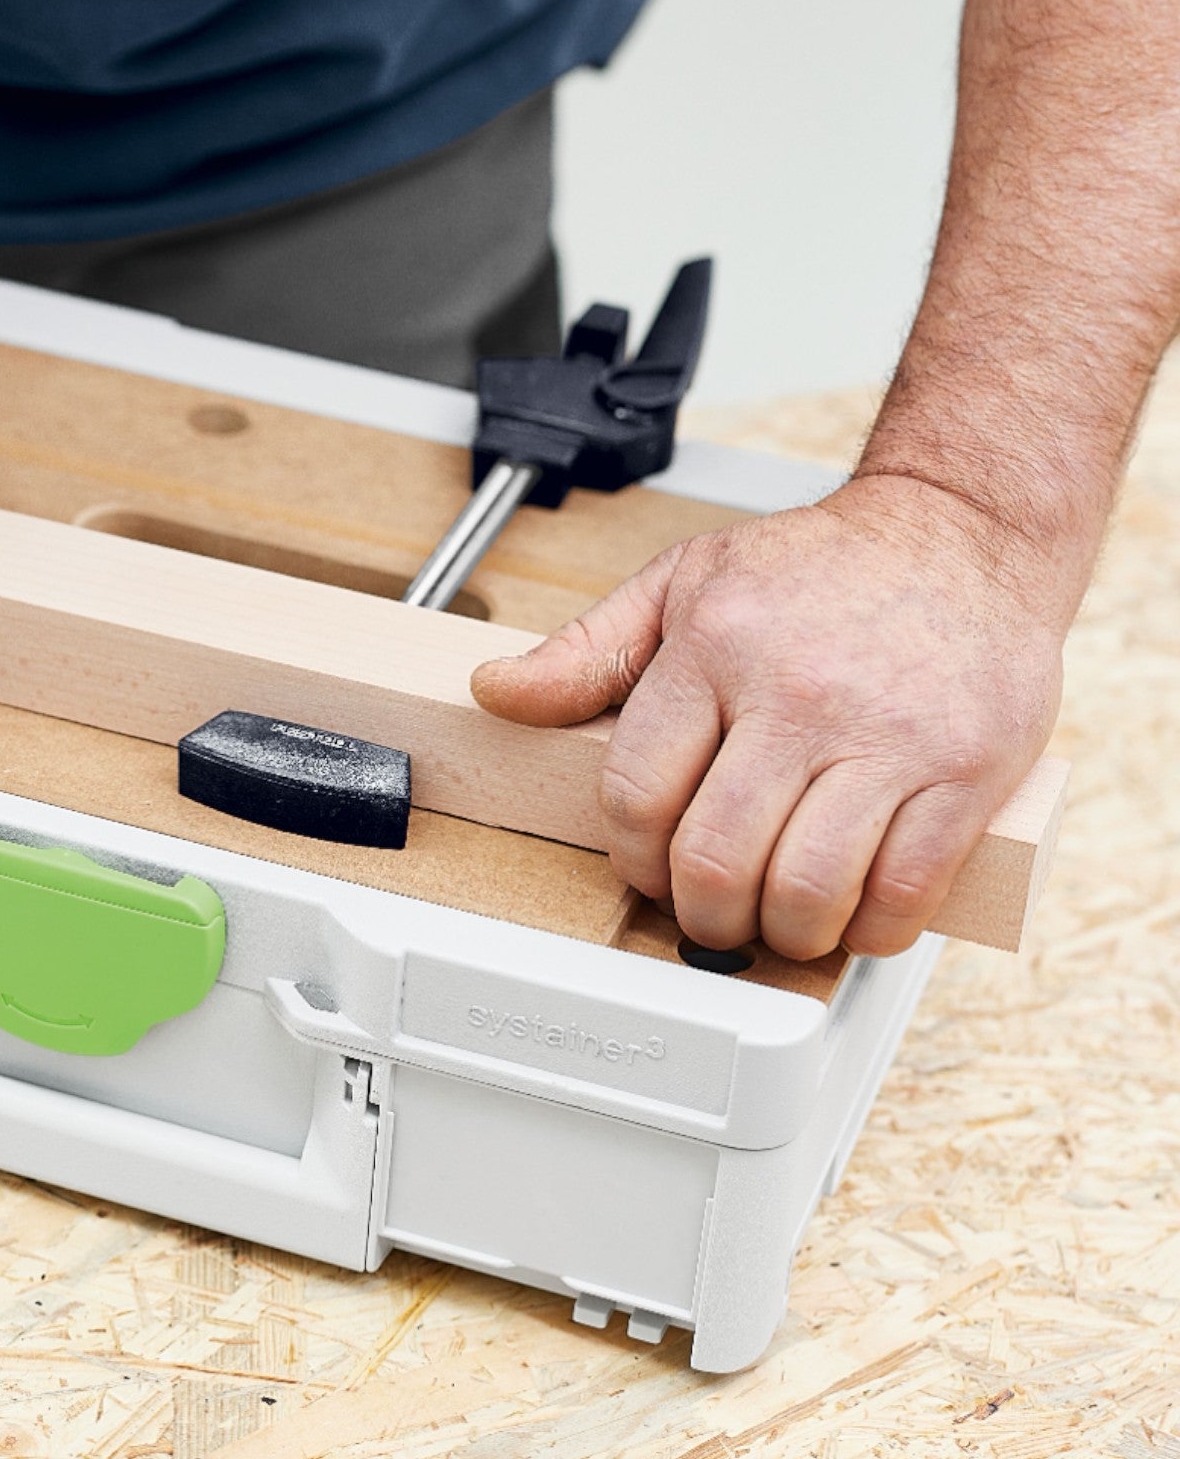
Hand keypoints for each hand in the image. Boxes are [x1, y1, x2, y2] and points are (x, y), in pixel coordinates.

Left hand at [470, 475, 1065, 958]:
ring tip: (776, 919)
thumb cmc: (819, 566)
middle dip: (700, 913)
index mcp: (714, 645)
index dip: (631, 856)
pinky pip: (904, 891)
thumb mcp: (684, 581)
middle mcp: (798, 692)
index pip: (638, 791)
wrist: (959, 532)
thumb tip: (497, 691)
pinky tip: (853, 913)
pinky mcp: (967, 772)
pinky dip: (869, 930)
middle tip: (710, 915)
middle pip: (715, 856)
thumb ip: (587, 649)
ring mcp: (887, 737)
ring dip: (780, 932)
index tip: (647, 868)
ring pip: (806, 888)